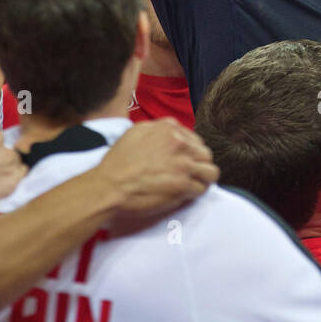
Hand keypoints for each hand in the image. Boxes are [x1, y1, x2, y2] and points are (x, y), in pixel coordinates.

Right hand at [97, 119, 218, 234]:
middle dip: (199, 164)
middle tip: (190, 174)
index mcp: (168, 128)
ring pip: (211, 171)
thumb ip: (158, 130)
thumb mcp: (136, 132)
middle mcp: (179, 143)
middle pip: (205, 154)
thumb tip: (173, 135)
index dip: (190, 152)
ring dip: (203, 179)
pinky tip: (186, 194)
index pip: (194, 138)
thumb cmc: (118, 163)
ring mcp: (183, 164)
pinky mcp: (183, 184)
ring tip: (194, 184)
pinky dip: (195, 192)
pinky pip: (202, 188)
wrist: (109, 186)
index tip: (184, 160)